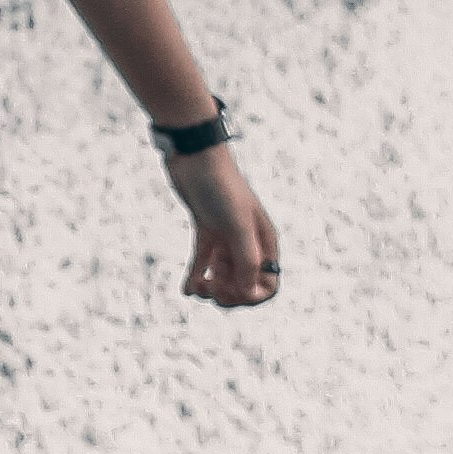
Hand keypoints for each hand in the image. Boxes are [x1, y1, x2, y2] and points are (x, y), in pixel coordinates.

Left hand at [175, 145, 280, 309]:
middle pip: (244, 284)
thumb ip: (246, 259)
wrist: (194, 158)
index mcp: (264, 242)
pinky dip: (194, 278)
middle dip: (229, 294)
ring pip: (223, 277)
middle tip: (211, 288)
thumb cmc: (221, 187)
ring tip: (197, 288)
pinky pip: (202, 264)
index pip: (267, 283)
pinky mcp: (205, 232)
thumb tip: (247, 292)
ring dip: (210, 288)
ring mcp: (225, 238)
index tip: (230, 290)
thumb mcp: (237, 225)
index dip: (250, 295)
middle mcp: (247, 243)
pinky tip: (185, 289)